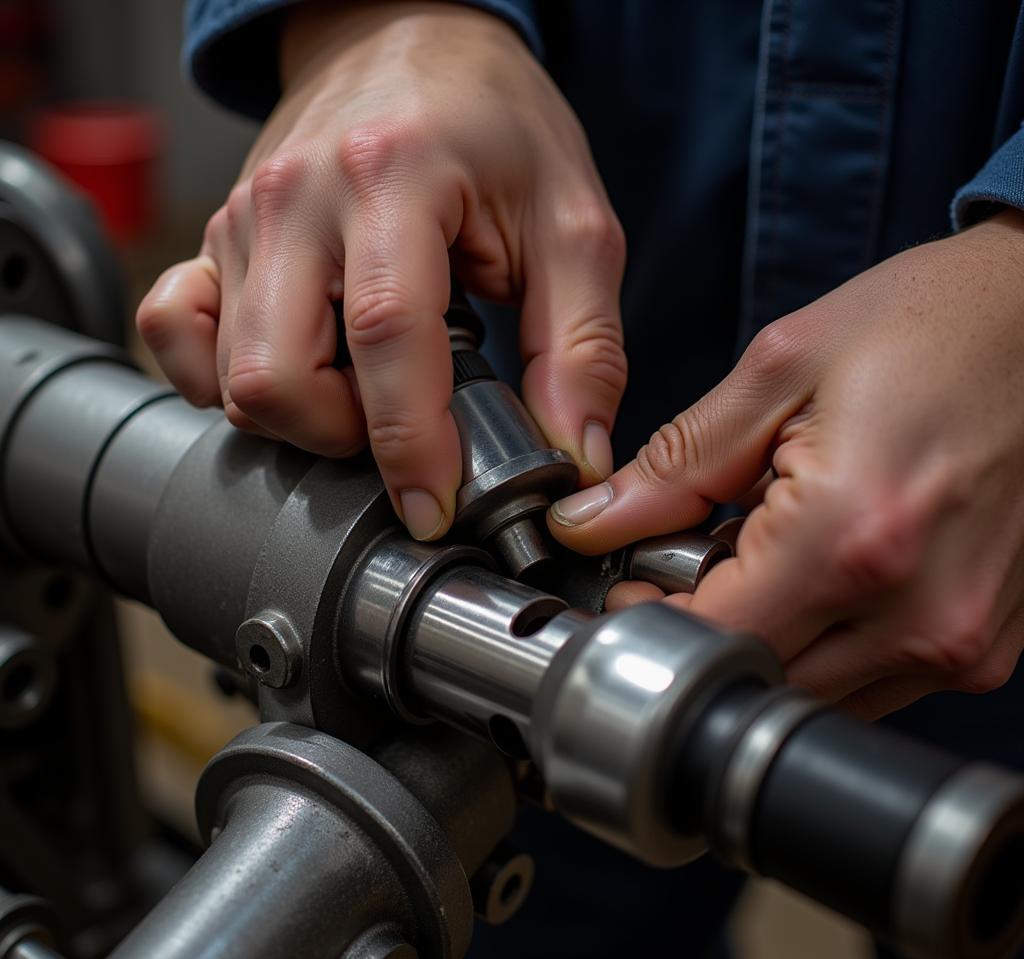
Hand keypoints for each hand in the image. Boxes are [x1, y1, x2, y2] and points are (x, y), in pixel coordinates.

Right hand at [137, 0, 624, 538]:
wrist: (408, 38)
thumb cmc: (495, 123)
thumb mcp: (572, 222)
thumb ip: (581, 345)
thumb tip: (573, 455)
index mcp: (392, 178)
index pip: (385, 339)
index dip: (411, 446)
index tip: (436, 508)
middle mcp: (295, 198)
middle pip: (275, 377)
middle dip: (342, 440)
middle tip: (404, 429)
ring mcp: (243, 219)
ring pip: (229, 374)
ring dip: (301, 416)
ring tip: (365, 392)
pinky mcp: (216, 238)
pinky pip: (172, 331)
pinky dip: (217, 379)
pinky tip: (290, 372)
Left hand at [548, 210, 1023, 718]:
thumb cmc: (927, 325)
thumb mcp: (778, 373)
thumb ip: (674, 465)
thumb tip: (591, 524)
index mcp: (852, 537)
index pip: (710, 638)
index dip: (650, 622)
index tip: (629, 583)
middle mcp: (918, 613)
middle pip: (758, 679)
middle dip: (704, 631)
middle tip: (691, 559)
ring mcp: (961, 642)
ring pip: (812, 694)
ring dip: (765, 640)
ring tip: (765, 555)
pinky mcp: (982, 648)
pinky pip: (869, 681)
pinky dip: (822, 642)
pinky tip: (820, 573)